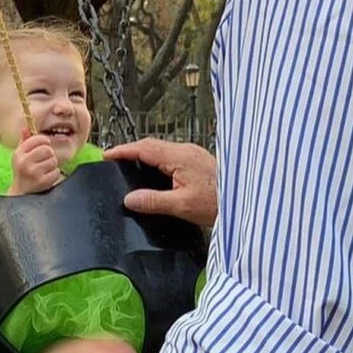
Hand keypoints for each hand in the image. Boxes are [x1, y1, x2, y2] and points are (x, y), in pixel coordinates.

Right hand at [9, 130, 61, 194]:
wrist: (21, 192)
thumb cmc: (22, 170)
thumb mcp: (19, 155)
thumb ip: (24, 141)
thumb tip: (26, 127)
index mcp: (19, 153)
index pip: (37, 139)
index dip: (44, 140)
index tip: (45, 144)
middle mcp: (25, 162)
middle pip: (47, 149)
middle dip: (49, 154)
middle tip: (45, 158)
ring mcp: (34, 173)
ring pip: (53, 160)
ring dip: (52, 164)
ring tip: (45, 168)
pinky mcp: (42, 182)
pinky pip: (56, 172)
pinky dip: (54, 174)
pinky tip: (46, 176)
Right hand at [103, 138, 217, 226]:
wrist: (246, 201)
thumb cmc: (217, 204)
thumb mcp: (182, 206)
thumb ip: (154, 201)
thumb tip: (129, 199)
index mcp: (179, 157)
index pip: (145, 148)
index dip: (124, 150)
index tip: (107, 155)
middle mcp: (186, 150)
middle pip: (153, 145)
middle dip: (132, 151)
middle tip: (114, 161)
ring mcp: (194, 154)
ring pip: (163, 149)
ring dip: (146, 155)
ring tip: (130, 167)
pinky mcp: (200, 161)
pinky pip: (173, 155)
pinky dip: (158, 161)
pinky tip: (156, 174)